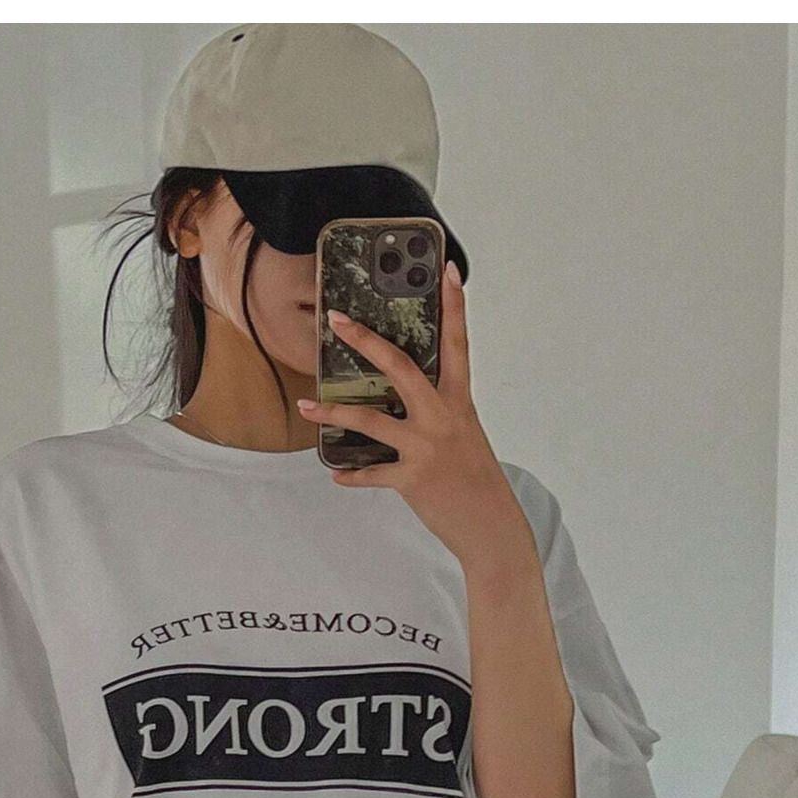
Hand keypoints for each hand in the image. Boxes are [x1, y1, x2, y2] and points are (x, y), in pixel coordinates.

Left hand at [296, 261, 537, 582]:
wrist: (491, 526)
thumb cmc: (476, 480)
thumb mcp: (464, 436)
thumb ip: (438, 414)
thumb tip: (403, 402)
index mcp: (459, 402)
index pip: (458, 344)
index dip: (455, 307)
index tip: (448, 271)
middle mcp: (443, 418)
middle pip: (400, 367)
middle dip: (365, 341)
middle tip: (337, 321)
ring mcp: (426, 447)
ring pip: (370, 420)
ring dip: (333, 413)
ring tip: (306, 408)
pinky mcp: (412, 478)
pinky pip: (371, 473)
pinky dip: (352, 475)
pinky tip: (336, 474)